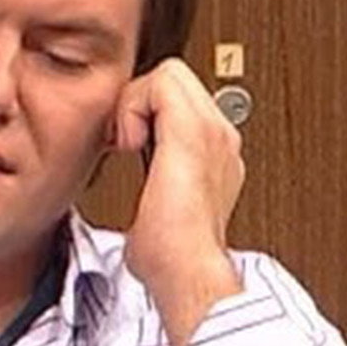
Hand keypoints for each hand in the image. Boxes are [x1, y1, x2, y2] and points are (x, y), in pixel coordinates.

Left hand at [112, 58, 243, 345]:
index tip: (126, 146)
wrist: (188, 272)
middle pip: (177, 80)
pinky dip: (134, 102)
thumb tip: (140, 205)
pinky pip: (164, 78)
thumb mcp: (158, 215)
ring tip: (128, 142)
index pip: (178, 104)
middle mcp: (220, 140)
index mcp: (214, 158)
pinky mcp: (194, 132)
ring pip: (171, 73)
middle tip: (125, 140)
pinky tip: (128, 140)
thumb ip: (154, 195)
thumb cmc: (172, 258)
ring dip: (136, 101)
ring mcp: (214, 133)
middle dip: (140, 99)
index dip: (144, 113)